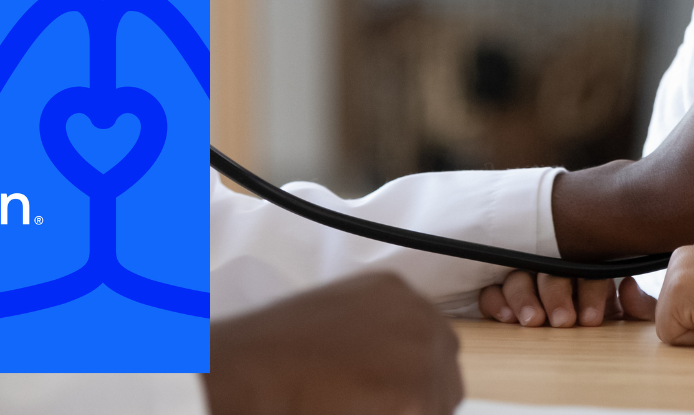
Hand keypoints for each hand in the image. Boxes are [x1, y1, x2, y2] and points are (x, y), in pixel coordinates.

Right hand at [206, 272, 462, 414]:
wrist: (248, 370)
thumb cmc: (274, 351)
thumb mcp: (335, 321)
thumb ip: (374, 338)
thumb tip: (386, 369)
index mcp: (395, 292)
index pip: (432, 343)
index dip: (412, 377)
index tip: (389, 392)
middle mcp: (418, 315)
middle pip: (445, 375)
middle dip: (420, 399)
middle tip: (375, 406)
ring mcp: (421, 354)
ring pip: (438, 403)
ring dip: (410, 410)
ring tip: (356, 407)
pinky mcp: (415, 396)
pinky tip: (354, 411)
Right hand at [477, 270, 658, 326]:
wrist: (580, 329)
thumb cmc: (601, 319)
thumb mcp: (628, 317)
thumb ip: (639, 306)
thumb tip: (628, 288)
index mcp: (588, 270)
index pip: (588, 271)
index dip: (590, 293)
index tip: (591, 320)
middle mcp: (554, 271)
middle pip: (550, 271)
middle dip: (556, 295)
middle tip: (563, 321)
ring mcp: (525, 281)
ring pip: (518, 277)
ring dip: (524, 297)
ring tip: (534, 321)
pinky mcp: (500, 296)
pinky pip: (491, 291)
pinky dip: (496, 301)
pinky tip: (507, 318)